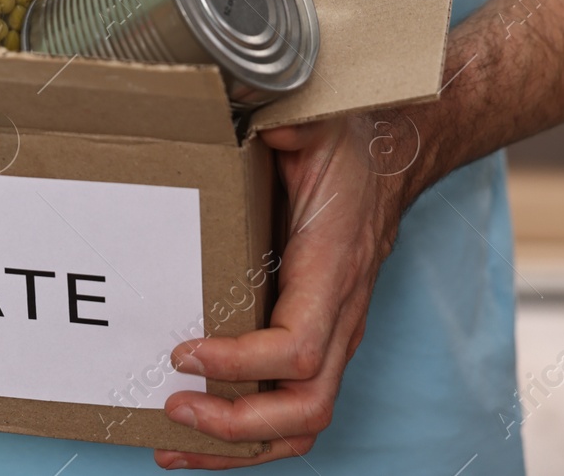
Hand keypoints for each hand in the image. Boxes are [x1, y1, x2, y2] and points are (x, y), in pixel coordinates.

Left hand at [155, 114, 409, 468]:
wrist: (394, 153)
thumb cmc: (350, 143)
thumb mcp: (319, 123)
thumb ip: (290, 124)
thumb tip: (262, 121)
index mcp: (332, 272)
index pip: (296, 349)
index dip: (238, 362)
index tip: (180, 349)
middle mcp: (339, 315)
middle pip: (303, 407)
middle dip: (234, 424)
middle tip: (169, 406)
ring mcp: (333, 334)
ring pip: (300, 422)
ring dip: (236, 444)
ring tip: (170, 442)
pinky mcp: (317, 337)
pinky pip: (292, 405)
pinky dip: (247, 432)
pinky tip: (195, 432)